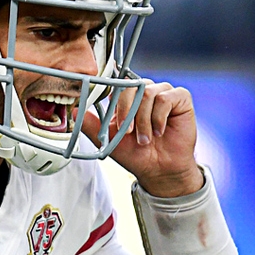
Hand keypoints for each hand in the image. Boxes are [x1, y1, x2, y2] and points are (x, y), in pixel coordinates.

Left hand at [83, 79, 203, 197]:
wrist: (159, 170)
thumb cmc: (137, 154)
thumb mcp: (109, 140)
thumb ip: (92, 124)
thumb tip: (74, 111)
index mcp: (128, 97)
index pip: (117, 85)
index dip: (115, 101)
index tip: (117, 122)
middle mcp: (145, 91)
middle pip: (131, 86)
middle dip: (127, 112)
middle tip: (129, 133)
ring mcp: (163, 92)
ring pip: (148, 93)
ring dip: (144, 120)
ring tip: (146, 138)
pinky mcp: (180, 98)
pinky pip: (166, 98)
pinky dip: (159, 117)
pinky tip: (160, 131)